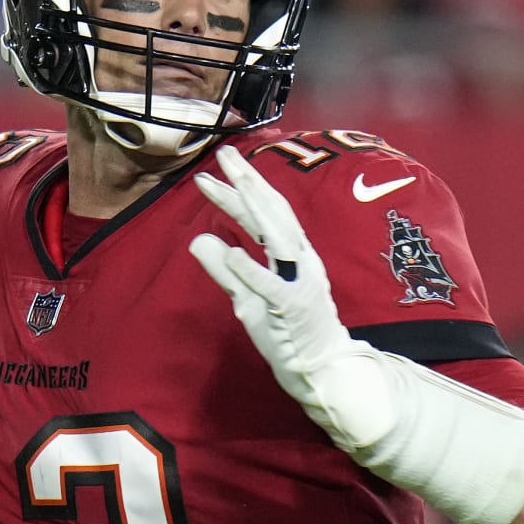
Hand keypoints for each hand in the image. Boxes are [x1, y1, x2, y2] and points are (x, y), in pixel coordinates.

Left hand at [188, 145, 391, 447]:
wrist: (323, 370)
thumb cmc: (289, 333)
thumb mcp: (250, 298)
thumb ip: (226, 272)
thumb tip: (199, 241)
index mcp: (294, 256)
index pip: (266, 215)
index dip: (241, 190)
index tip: (215, 169)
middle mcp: (300, 261)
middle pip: (274, 213)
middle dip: (248, 181)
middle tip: (224, 154)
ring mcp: (299, 283)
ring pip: (276, 238)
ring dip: (249, 210)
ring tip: (223, 186)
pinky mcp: (293, 310)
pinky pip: (271, 286)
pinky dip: (252, 269)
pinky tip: (231, 250)